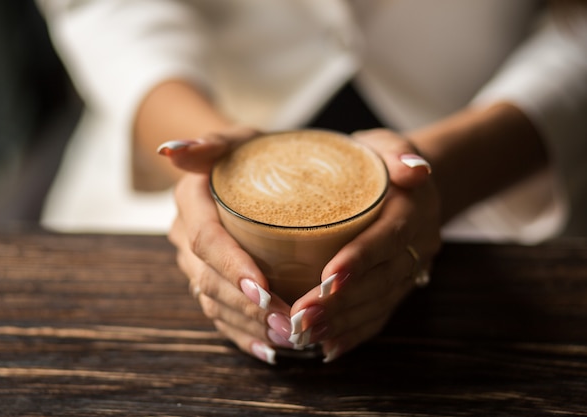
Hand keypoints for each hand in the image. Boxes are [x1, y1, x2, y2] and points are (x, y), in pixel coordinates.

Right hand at [163, 127, 293, 364]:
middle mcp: (186, 235)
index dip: (232, 267)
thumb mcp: (238, 139)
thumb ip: (212, 141)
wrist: (243, 169)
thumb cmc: (251, 152)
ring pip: (213, 302)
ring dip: (249, 326)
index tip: (264, 289)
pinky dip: (243, 335)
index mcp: (191, 201)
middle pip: (209, 279)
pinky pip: (219, 314)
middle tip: (289, 324)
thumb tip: (172, 151)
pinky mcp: (208, 279)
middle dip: (247, 307)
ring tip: (288, 340)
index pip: (206, 240)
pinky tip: (269, 350)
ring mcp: (195, 262)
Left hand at [278, 129, 441, 361]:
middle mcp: (416, 246)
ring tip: (306, 334)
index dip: (361, 259)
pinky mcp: (399, 286)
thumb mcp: (386, 145)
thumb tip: (415, 169)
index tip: (326, 277)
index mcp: (412, 210)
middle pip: (381, 280)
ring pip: (380, 304)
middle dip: (341, 302)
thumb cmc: (381, 161)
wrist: (411, 184)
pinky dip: (355, 334)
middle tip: (302, 317)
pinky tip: (327, 347)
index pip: (388, 237)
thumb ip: (397, 152)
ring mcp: (409, 270)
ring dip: (343, 323)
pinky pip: (381, 315)